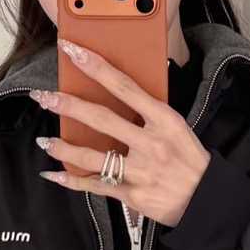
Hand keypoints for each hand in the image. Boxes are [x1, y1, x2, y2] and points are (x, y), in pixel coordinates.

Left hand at [29, 40, 209, 226]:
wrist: (206, 199)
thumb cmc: (189, 159)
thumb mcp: (177, 127)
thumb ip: (149, 112)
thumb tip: (117, 90)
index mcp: (163, 120)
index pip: (124, 86)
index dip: (96, 67)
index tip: (73, 51)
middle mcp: (151, 143)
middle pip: (101, 119)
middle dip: (67, 106)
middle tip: (43, 97)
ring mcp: (141, 170)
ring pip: (92, 156)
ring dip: (63, 148)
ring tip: (44, 142)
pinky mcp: (133, 194)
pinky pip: (95, 186)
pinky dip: (72, 181)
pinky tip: (55, 175)